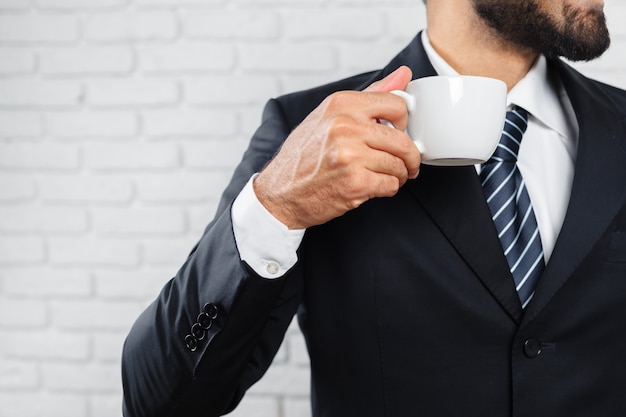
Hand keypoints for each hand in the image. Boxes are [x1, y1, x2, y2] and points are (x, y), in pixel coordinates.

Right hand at [254, 66, 420, 229]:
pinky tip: (373, 187)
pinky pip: (390, 185)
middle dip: (410, 157)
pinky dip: (388, 189)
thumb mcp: (330, 116)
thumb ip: (370, 95)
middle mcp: (345, 126)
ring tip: (386, 176)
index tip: (399, 133)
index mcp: (340, 104)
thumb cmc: (304, 156)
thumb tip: (404, 74)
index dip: (404, 123)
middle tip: (406, 164)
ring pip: (399, 165)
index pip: (396, 104)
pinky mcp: (355, 182)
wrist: (280, 192)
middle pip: (403, 140)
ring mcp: (350, 155)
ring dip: (398, 175)